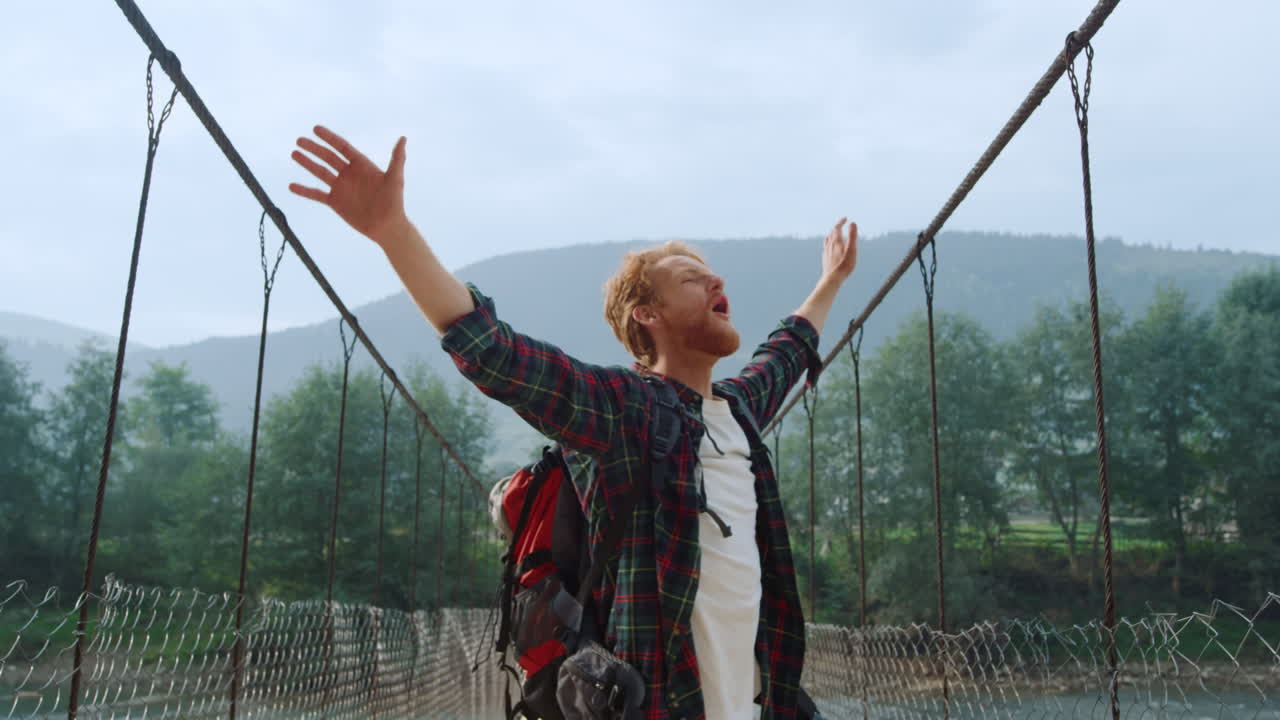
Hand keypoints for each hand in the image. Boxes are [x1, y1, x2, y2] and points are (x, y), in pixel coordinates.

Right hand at [289, 126, 407, 244]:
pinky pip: (316, 194)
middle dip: (314, 148)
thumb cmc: (394, 202)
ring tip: (294, 153)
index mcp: (361, 165)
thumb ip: (396, 159)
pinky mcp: (335, 202)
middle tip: (299, 140)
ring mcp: (341, 187)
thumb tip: (403, 138)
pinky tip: (291, 186)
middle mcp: (349, 174)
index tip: (315, 129)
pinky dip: (304, 190)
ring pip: (320, 172)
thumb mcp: (395, 179)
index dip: (329, 138)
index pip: (342, 147)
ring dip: (307, 163)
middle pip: (328, 157)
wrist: (387, 226)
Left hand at [821, 217, 857, 282]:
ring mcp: (826, 252)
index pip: (837, 227)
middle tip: (842, 224)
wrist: (832, 278)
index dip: (841, 222)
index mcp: (836, 241)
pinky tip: (831, 248)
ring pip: (828, 240)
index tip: (845, 218)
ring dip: (832, 234)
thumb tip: (852, 223)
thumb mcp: (852, 249)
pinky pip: (826, 247)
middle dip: (837, 227)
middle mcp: (829, 245)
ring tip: (836, 234)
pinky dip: (830, 243)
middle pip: (832, 233)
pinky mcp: (825, 258)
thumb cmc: (844, 265)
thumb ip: (852, 236)